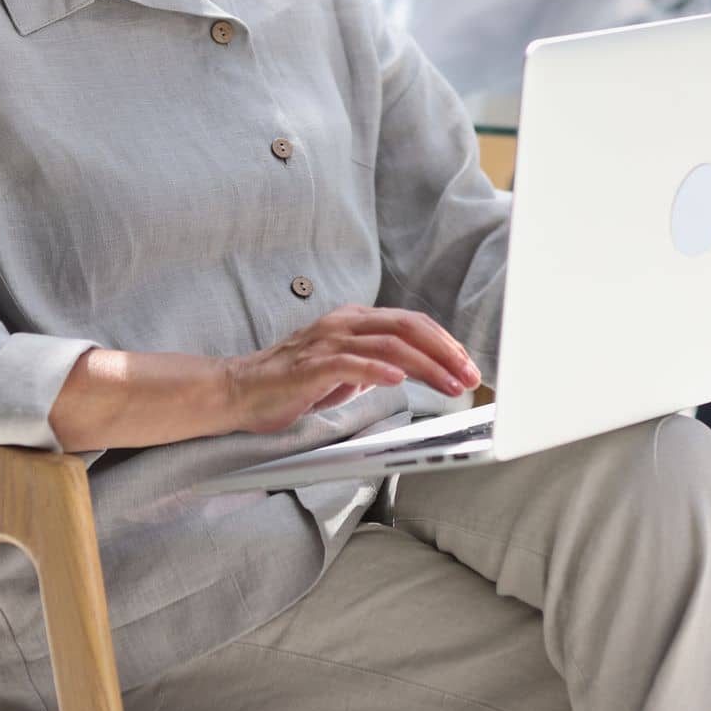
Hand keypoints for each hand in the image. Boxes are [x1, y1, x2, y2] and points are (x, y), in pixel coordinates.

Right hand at [222, 305, 481, 434]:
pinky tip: (398, 381)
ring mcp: (327, 341)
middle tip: (469, 376)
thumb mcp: (346, 368)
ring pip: (389, 344)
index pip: (412, 323)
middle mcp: (345, 323)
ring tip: (448, 385)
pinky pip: (350, 363)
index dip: (445, 343)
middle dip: (445, 352)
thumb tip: (414, 370)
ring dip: (425, 366)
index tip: (467, 366)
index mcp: (356, 320)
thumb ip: (376, 362)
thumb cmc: (293, 382)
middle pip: (408, 327)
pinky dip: (378, 370)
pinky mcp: (311, 366)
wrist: (241, 390)